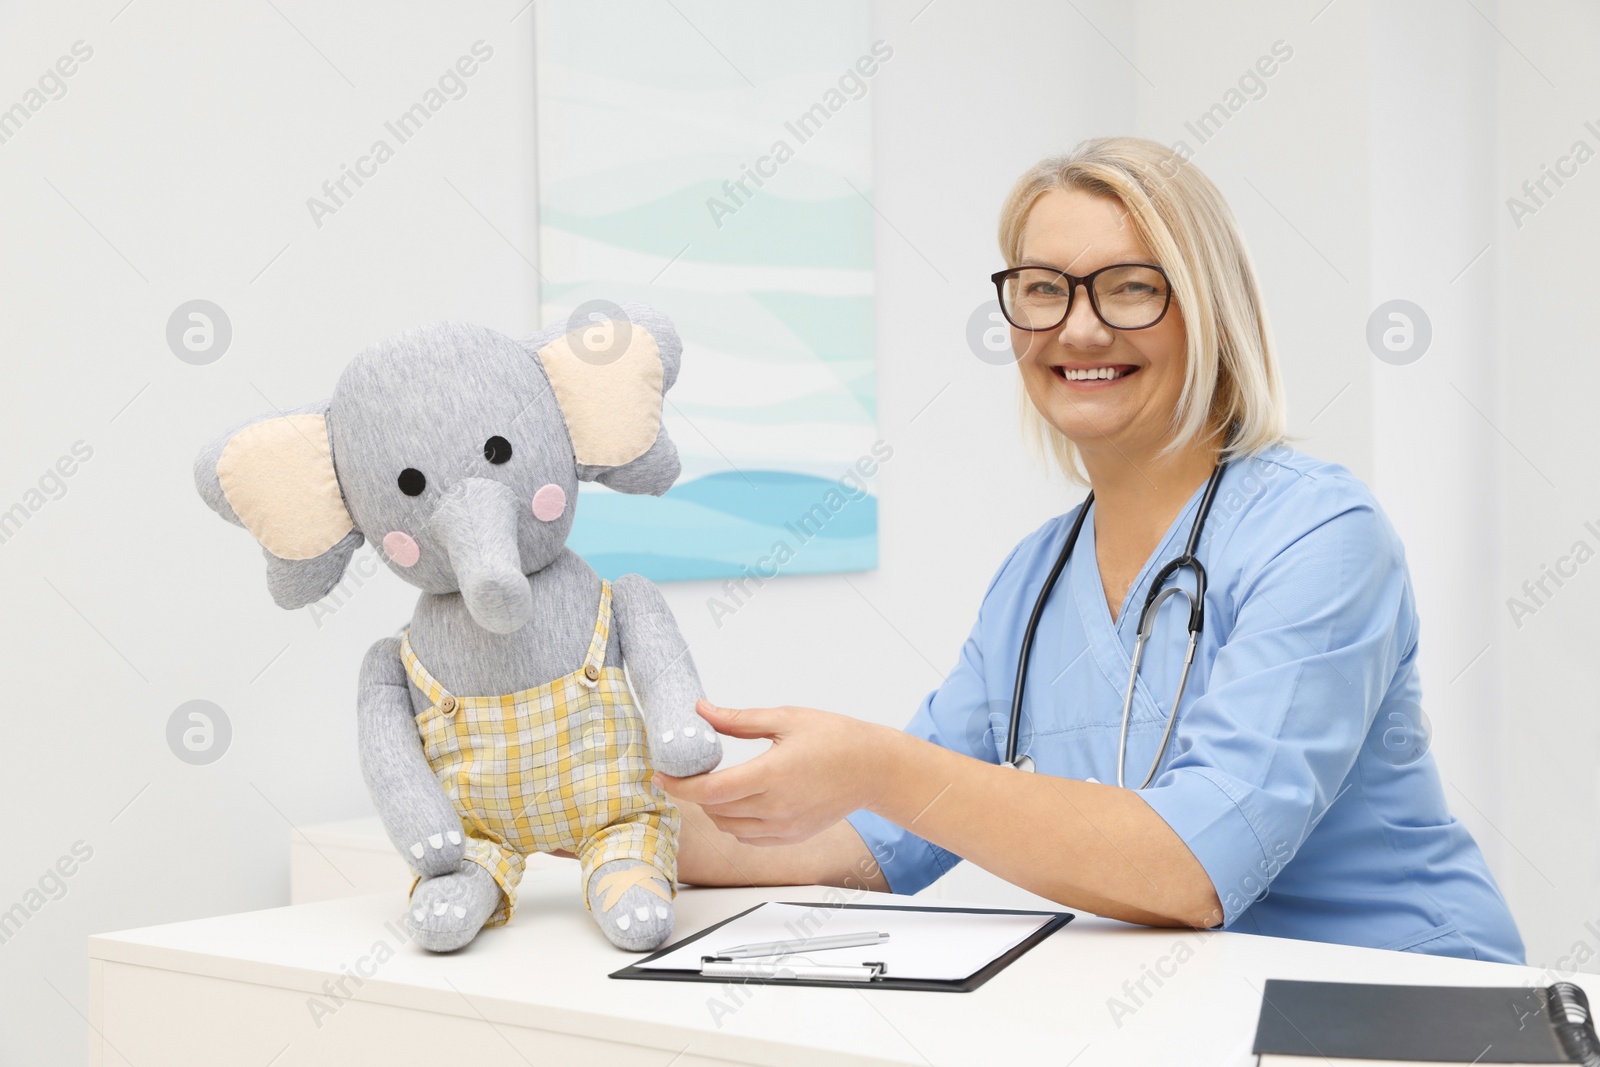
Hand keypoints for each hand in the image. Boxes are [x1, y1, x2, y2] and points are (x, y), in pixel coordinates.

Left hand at [654, 699, 886, 845]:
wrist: (874, 769)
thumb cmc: (836, 739)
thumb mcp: (786, 718)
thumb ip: (739, 719)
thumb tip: (702, 710)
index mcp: (772, 775)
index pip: (711, 790)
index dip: (680, 785)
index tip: (662, 775)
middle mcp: (776, 807)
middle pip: (715, 809)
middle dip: (694, 792)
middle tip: (686, 772)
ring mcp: (784, 827)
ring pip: (729, 827)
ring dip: (714, 808)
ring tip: (716, 784)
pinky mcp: (792, 836)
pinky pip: (749, 838)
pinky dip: (735, 823)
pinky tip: (739, 802)